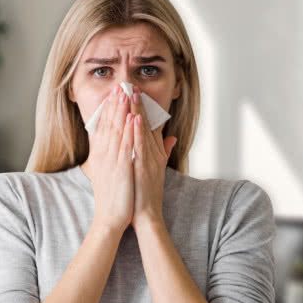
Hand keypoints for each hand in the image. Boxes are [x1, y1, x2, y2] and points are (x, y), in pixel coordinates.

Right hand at [89, 83, 135, 233]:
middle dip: (115, 103)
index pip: (105, 127)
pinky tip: (133, 118)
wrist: (109, 219)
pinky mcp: (121, 169)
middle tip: (120, 85)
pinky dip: (128, 131)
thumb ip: (118, 158)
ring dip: (121, 110)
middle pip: (109, 124)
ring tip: (126, 93)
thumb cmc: (113, 198)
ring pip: (116, 130)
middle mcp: (104, 155)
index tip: (115, 93)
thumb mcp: (112, 174)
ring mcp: (112, 161)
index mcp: (102, 156)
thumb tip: (122, 146)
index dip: (110, 109)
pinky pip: (125, 146)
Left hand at [129, 86, 176, 230]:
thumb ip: (163, 152)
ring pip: (143, 130)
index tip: (136, 93)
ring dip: (138, 111)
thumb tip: (170, 137)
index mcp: (154, 154)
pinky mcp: (144, 167)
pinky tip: (135, 117)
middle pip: (146, 124)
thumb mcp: (157, 170)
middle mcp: (153, 154)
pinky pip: (140, 145)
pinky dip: (138, 131)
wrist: (146, 216)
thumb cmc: (147, 195)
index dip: (144, 109)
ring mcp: (149, 159)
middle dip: (139, 104)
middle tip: (131, 86)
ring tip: (132, 93)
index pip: (149, 126)